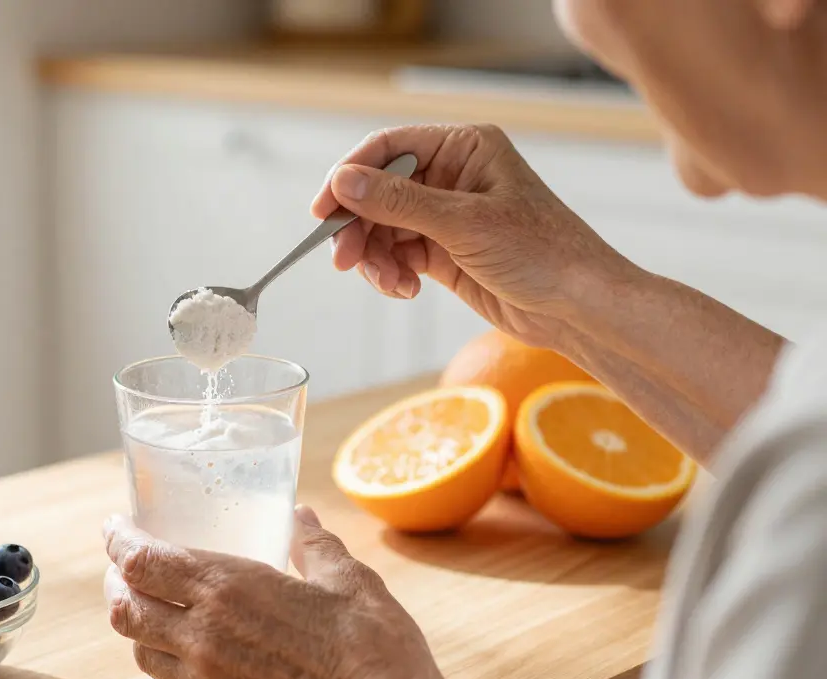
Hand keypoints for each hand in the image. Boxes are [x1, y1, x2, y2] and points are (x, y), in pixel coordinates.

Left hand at [102, 507, 461, 678]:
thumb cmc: (370, 643)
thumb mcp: (346, 578)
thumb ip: (313, 543)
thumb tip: (300, 515)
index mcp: (227, 588)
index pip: (140, 562)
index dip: (118, 541)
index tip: (114, 527)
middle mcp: (204, 635)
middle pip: (125, 610)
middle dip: (117, 583)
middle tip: (124, 567)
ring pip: (141, 651)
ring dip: (137, 624)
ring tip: (150, 607)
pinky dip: (167, 660)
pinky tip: (189, 650)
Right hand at [310, 124, 637, 348]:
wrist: (578, 307)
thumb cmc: (541, 253)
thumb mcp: (464, 224)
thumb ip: (399, 202)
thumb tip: (343, 181)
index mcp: (465, 147)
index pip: (389, 148)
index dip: (349, 176)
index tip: (323, 210)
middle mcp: (453, 174)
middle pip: (378, 191)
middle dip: (359, 227)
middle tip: (343, 260)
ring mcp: (447, 214)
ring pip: (383, 228)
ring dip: (375, 257)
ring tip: (389, 283)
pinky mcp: (445, 251)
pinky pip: (398, 254)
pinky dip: (392, 273)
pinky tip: (406, 290)